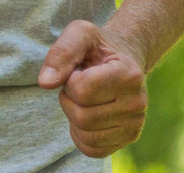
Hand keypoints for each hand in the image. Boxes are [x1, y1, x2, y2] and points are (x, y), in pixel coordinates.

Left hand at [39, 20, 146, 157]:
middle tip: (77, 85)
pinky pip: (92, 149)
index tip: (79, 70)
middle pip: (82, 116)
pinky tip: (85, 115)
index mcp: (130, 75)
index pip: (81, 90)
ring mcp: (135, 124)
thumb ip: (60, 53)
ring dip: (73, 116)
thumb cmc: (97, 46)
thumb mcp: (79, 34)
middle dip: (68, 99)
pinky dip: (79, 134)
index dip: (69, 80)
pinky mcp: (128, 138)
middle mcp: (138, 103)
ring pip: (86, 135)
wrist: (121, 59)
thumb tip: (45, 82)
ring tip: (83, 98)